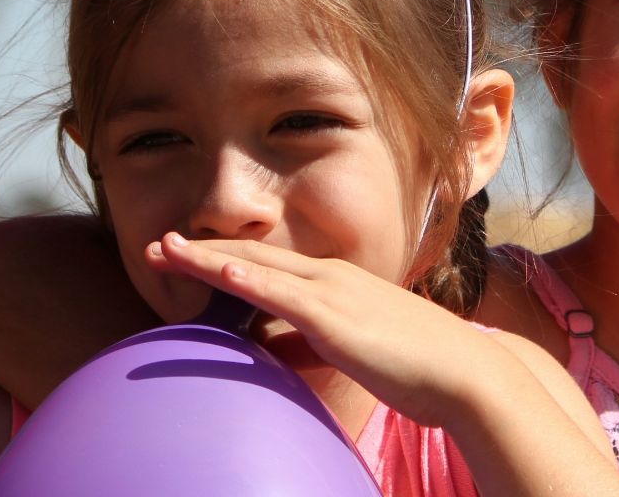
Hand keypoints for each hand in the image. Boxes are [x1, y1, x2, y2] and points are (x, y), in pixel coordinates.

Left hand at [146, 232, 505, 427]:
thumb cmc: (416, 367)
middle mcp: (330, 277)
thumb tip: (274, 351)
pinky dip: (246, 279)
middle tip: (156, 245)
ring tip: (163, 251)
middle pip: (253, 256)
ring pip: (257, 268)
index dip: (223, 257)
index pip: (269, 264)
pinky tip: (218, 271)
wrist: (462, 374)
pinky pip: (282, 295)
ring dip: (206, 258)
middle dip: (201, 249)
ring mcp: (333, 292)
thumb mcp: (353, 351)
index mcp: (336, 283)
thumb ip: (313, 344)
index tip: (184, 253)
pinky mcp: (335, 317)